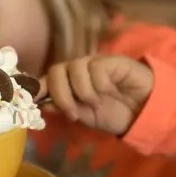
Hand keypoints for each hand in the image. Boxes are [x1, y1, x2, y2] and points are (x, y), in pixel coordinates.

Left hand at [36, 54, 154, 135]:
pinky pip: (95, 68)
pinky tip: (110, 92)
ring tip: (96, 104)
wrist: (144, 111)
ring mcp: (93, 63)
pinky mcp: (110, 60)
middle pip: (56, 70)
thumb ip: (65, 107)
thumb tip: (41, 103)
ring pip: (74, 68)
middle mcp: (77, 70)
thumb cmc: (114, 113)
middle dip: (60, 94)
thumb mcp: (85, 116)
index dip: (36, 89)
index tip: (31, 102)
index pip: (46, 79)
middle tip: (74, 113)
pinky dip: (99, 84)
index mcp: (68, 83)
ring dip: (83, 91)